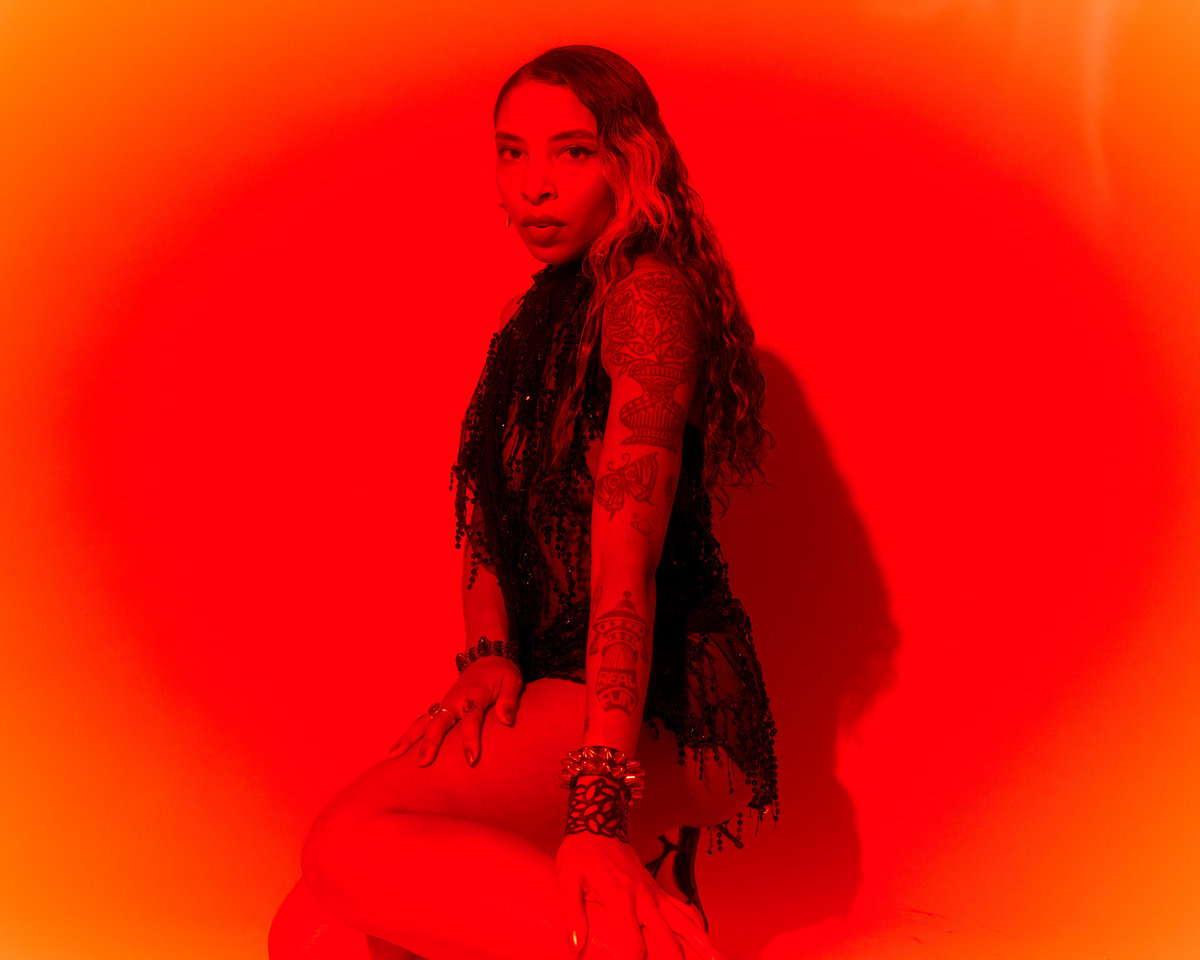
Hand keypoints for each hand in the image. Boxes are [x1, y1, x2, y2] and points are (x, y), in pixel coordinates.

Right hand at [386, 656, 522, 766]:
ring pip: (424, 721)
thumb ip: (510, 700)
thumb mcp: (512, 681)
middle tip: (422, 763)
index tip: (470, 759)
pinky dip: (409, 734)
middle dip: (431, 742)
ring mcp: (445, 703)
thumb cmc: (501, 673)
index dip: (470, 739)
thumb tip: (506, 720)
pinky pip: (423, 721)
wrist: (486, 657)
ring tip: (393, 756)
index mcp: (475, 694)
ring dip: (409, 738)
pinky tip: (396, 751)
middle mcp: (456, 700)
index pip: (471, 719)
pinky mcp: (441, 707)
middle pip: (440, 722)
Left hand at [556, 832, 729, 958]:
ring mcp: (654, 894)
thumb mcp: (568, 879)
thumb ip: (573, 914)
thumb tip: (575, 947)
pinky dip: (696, 926)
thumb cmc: (581, 852)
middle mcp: (644, 898)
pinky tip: (706, 939)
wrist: (600, 821)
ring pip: (685, 923)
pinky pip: (683, 909)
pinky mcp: (658, 890)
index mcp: (621, 897)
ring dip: (702, 943)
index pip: (634, 945)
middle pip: (669, 939)